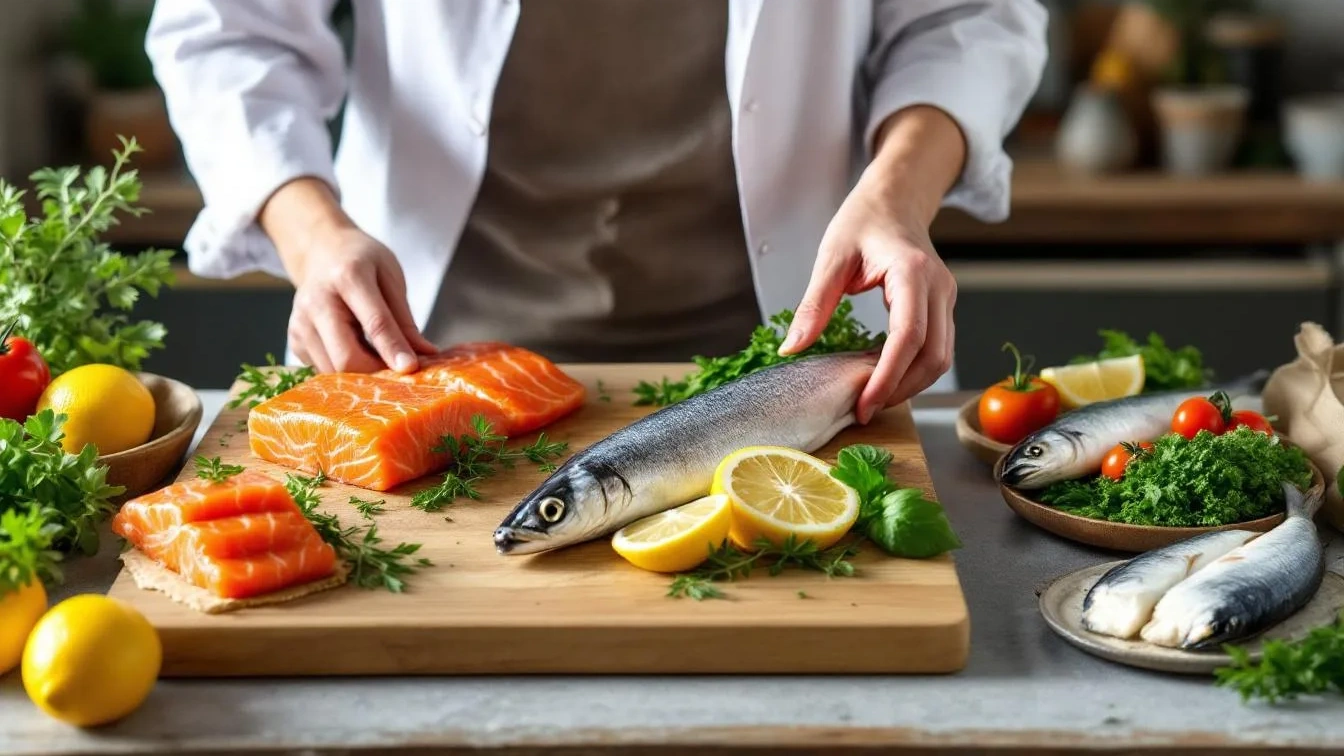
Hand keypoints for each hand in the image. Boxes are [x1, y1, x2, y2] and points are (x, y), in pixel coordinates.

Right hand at [260, 179, 436, 372]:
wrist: (322, 251)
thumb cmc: (362, 262)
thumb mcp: (391, 278)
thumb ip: (405, 319)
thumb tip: (425, 355)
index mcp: (347, 277)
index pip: (375, 323)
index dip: (394, 350)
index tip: (411, 369)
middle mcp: (316, 302)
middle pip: (345, 358)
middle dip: (375, 373)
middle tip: (396, 369)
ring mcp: (300, 324)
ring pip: (333, 371)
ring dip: (361, 374)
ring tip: (376, 356)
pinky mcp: (294, 340)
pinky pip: (324, 369)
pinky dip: (344, 370)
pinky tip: (355, 350)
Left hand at [779, 105, 966, 422]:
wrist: (894, 199)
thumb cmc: (862, 221)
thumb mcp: (830, 257)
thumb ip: (813, 304)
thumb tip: (791, 348)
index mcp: (912, 272)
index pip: (908, 337)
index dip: (887, 377)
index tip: (863, 404)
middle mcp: (939, 288)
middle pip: (933, 356)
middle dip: (901, 389)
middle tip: (864, 410)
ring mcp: (947, 298)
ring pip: (941, 357)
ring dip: (911, 385)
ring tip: (873, 399)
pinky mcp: (944, 306)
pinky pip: (937, 347)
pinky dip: (914, 369)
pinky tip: (885, 377)